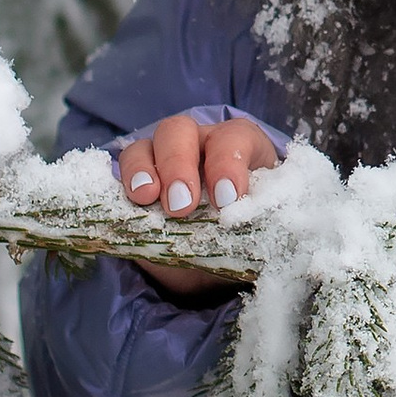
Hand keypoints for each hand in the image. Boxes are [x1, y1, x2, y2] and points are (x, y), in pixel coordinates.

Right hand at [116, 113, 277, 297]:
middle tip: (181, 205)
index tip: (226, 199)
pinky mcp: (137, 181)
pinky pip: (122, 170)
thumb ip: (262, 230)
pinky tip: (128, 202)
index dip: (229, 163)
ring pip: (147, 145)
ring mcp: (163, 158)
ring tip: (147, 198)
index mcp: (240, 147)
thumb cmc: (247, 235)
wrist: (217, 264)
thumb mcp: (261, 231)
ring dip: (144, 170)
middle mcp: (198, 144)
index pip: (234, 138)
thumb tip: (273, 248)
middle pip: (181, 131)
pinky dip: (122, 183)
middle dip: (179, 165)